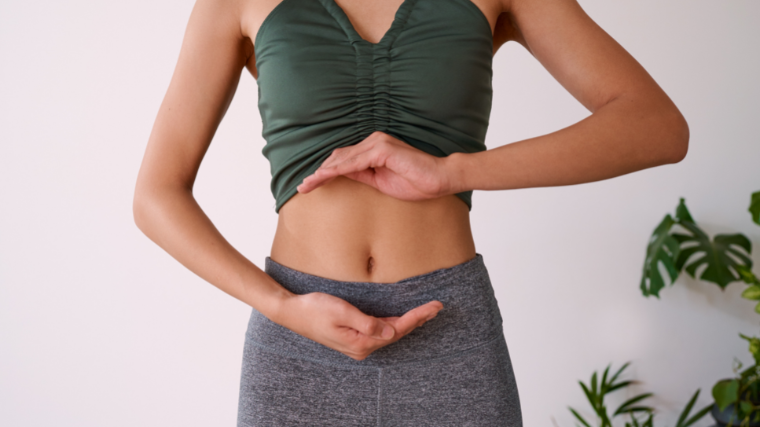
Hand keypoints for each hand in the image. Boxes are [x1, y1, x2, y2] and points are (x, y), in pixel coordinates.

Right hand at [276, 291, 442, 360]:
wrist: (292, 313)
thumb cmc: (314, 309)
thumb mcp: (341, 312)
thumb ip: (367, 323)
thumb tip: (390, 332)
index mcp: (361, 343)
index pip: (397, 329)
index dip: (417, 317)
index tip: (433, 307)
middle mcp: (362, 348)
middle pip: (397, 333)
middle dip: (418, 320)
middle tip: (437, 307)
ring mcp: (358, 344)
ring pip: (390, 333)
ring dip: (409, 322)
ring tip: (427, 312)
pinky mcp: (354, 337)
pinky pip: (380, 332)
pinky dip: (395, 324)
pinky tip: (404, 319)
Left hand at [296, 131, 457, 201]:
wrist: (440, 179)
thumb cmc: (415, 182)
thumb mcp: (381, 182)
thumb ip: (362, 175)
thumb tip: (342, 175)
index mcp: (374, 148)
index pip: (343, 159)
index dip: (325, 172)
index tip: (310, 185)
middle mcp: (374, 141)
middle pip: (338, 157)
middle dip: (319, 173)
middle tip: (302, 187)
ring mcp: (378, 143)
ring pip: (342, 159)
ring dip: (323, 173)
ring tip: (307, 185)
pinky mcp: (382, 150)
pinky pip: (354, 162)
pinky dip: (337, 171)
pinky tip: (324, 178)